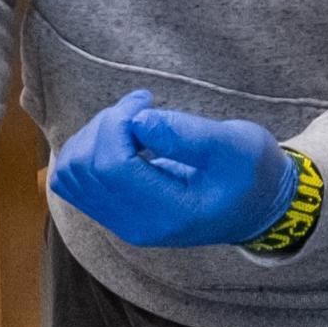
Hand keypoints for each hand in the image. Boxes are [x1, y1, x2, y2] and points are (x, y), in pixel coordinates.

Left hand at [46, 87, 298, 251]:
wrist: (256, 207)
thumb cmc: (252, 174)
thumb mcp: (235, 146)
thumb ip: (186, 135)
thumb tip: (138, 120)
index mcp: (168, 214)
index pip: (111, 167)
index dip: (117, 124)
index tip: (147, 101)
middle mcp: (135, 225)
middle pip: (84, 167)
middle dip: (106, 125)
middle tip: (142, 108)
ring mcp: (121, 222)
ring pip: (70, 173)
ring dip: (93, 136)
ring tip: (132, 124)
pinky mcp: (114, 212)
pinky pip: (74, 181)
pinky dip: (87, 151)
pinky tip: (122, 139)